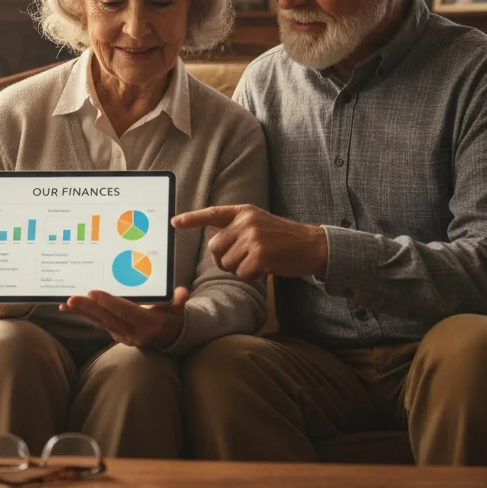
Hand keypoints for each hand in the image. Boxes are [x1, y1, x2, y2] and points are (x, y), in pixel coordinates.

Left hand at [60, 287, 188, 348]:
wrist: (171, 338)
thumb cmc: (173, 318)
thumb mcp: (179, 310)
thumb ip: (179, 300)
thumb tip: (182, 292)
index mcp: (149, 324)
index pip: (126, 312)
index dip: (110, 303)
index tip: (94, 293)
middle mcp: (134, 333)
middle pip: (109, 318)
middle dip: (90, 308)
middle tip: (73, 298)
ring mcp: (124, 336)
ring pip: (101, 322)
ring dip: (84, 312)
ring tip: (67, 302)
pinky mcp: (116, 335)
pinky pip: (99, 324)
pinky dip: (86, 316)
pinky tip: (71, 308)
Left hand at [171, 205, 327, 280]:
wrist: (312, 245)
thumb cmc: (283, 239)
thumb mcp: (259, 224)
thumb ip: (237, 228)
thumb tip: (214, 244)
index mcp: (244, 212)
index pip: (212, 214)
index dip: (191, 218)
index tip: (174, 222)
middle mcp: (246, 221)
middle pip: (215, 248)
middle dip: (224, 260)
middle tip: (243, 260)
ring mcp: (253, 237)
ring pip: (227, 263)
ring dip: (239, 269)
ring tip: (259, 261)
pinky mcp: (261, 254)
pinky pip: (241, 272)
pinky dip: (250, 276)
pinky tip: (264, 268)